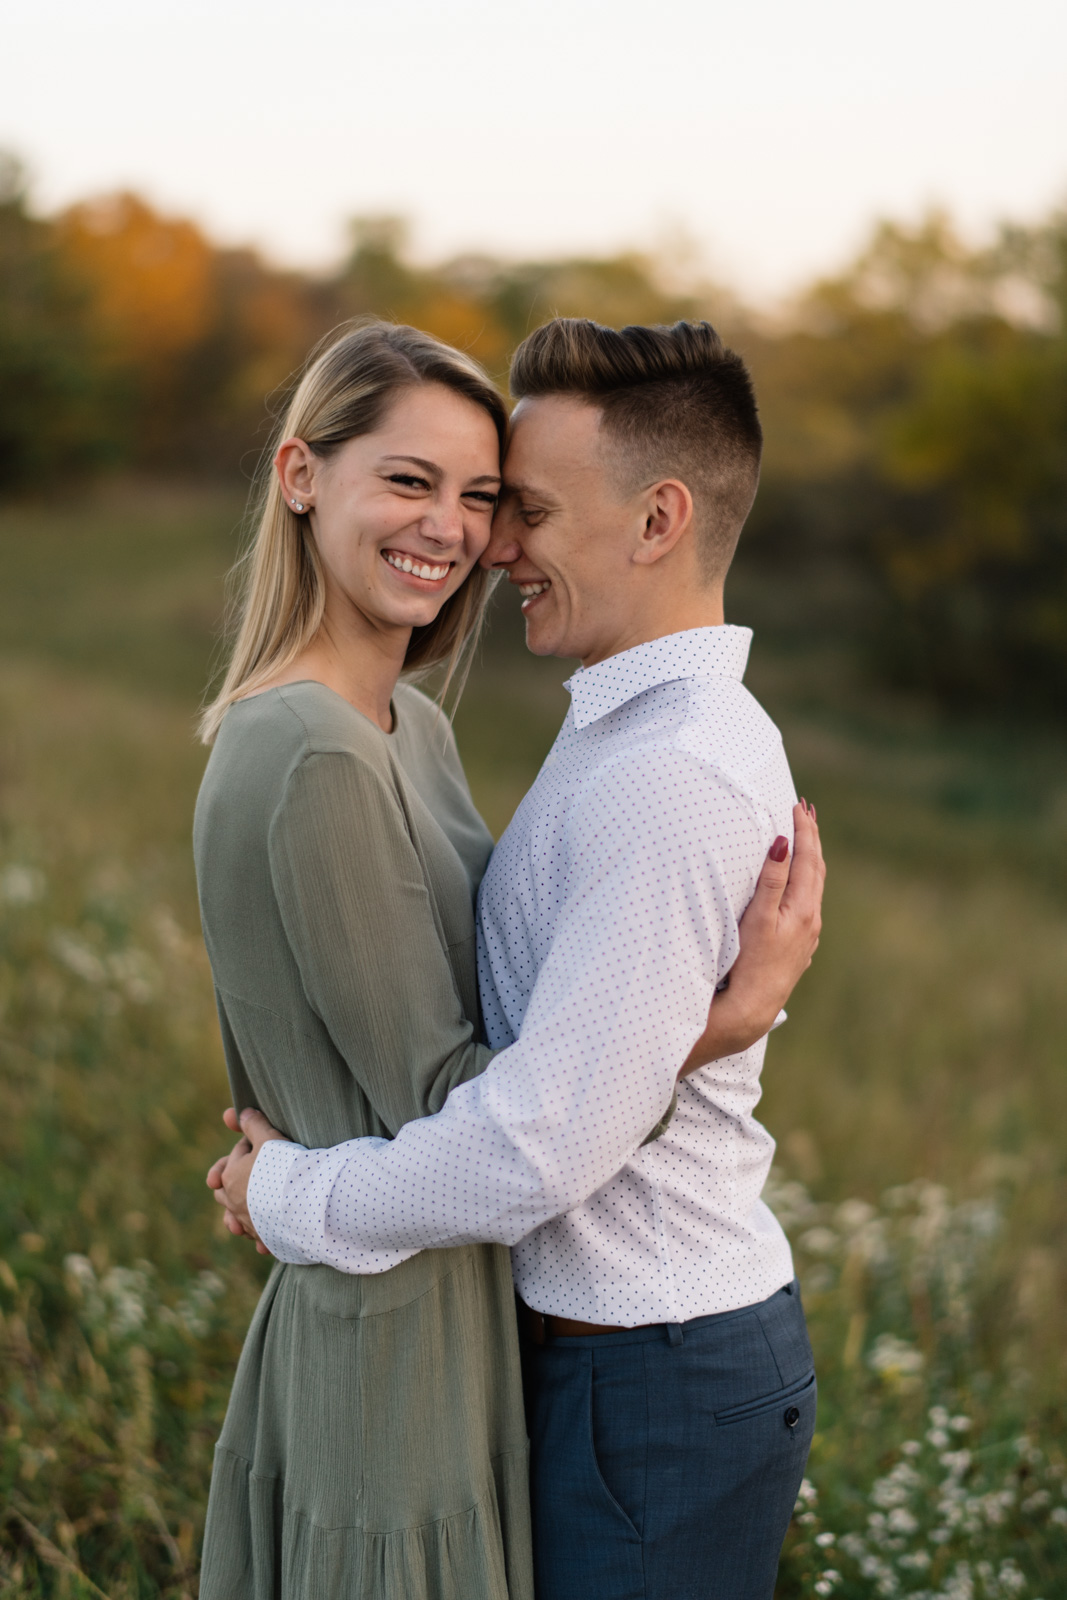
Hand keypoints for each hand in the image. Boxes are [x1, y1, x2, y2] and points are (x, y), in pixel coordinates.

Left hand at [207, 1107, 286, 1253]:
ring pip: (234, 1218)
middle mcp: (233, 1202)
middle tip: (247, 1175)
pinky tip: (267, 1234)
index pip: (236, 1154)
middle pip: (224, 1190)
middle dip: (233, 1181)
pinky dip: (259, 1234)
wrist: (304, 1201)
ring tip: (246, 1210)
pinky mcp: (264, 1238)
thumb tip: (239, 1113)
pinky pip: (257, 1237)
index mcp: (230, 1176)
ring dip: (239, 1213)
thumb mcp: (268, 1138)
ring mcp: (248, 1222)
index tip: (268, 1140)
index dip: (251, 1144)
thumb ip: (253, 1125)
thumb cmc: (284, 1166)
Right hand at [680, 800, 824, 1074]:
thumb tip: (782, 843)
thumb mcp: (758, 917)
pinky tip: (798, 885)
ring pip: (814, 887)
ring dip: (810, 860)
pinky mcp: (799, 946)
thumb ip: (771, 880)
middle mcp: (812, 920)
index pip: (808, 859)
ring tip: (805, 840)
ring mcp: (808, 935)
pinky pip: (807, 903)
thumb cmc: (751, 962)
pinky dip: (804, 882)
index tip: (799, 805)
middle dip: (812, 839)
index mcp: (805, 909)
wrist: (754, 1006)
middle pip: (817, 870)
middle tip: (806, 812)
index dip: (804, 830)